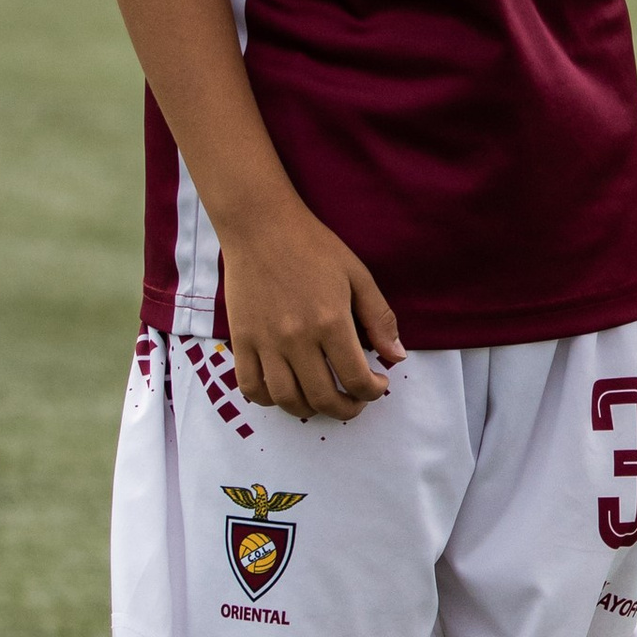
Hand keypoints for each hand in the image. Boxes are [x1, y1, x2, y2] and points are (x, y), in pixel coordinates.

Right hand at [219, 197, 407, 420]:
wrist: (260, 225)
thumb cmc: (313, 246)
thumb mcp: (357, 275)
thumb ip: (379, 318)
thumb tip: (396, 357)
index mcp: (330, 322)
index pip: (356, 379)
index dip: (372, 391)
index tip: (377, 384)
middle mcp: (296, 338)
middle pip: (323, 398)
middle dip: (347, 409)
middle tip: (355, 402)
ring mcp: (265, 341)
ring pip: (287, 399)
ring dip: (310, 410)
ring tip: (323, 400)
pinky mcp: (241, 339)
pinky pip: (250, 386)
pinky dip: (268, 400)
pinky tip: (286, 391)